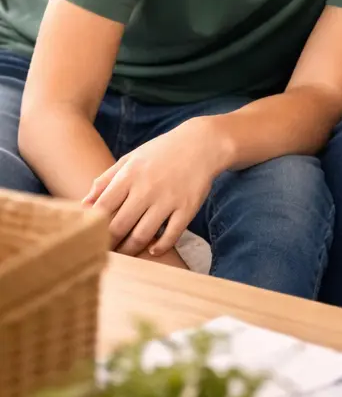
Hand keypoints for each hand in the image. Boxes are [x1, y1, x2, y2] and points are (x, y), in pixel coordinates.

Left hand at [83, 118, 229, 256]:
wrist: (201, 143)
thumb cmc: (161, 152)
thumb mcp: (131, 159)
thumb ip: (106, 180)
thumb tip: (84, 204)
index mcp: (129, 175)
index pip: (102, 209)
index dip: (92, 227)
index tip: (91, 237)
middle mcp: (147, 188)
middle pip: (119, 226)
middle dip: (109, 243)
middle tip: (106, 251)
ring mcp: (168, 199)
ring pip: (142, 235)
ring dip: (131, 250)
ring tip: (126, 253)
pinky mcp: (187, 208)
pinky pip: (171, 236)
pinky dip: (160, 247)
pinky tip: (153, 249)